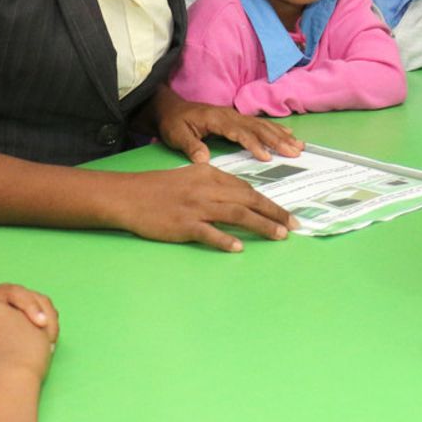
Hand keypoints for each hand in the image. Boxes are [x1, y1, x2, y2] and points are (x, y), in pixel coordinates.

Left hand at [0, 283, 57, 347]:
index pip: (14, 292)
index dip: (29, 306)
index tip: (39, 324)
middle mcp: (9, 296)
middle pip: (35, 297)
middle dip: (46, 316)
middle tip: (50, 340)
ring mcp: (22, 302)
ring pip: (44, 304)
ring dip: (51, 323)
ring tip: (50, 344)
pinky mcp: (31, 312)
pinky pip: (48, 314)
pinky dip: (51, 328)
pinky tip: (49, 344)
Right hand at [0, 302, 52, 390]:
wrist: (9, 378)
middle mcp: (0, 307)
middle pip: (0, 317)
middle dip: (2, 333)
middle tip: (5, 357)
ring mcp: (22, 314)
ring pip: (22, 319)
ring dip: (25, 332)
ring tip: (25, 353)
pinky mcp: (41, 323)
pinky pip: (44, 324)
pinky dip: (44, 334)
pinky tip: (45, 348)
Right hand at [118, 163, 296, 252]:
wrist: (128, 196)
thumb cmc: (159, 188)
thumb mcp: (190, 177)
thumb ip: (215, 185)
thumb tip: (240, 197)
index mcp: (210, 175)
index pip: (246, 189)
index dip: (268, 202)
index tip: (285, 214)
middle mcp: (207, 188)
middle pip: (248, 200)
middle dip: (274, 212)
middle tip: (294, 224)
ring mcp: (196, 207)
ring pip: (236, 214)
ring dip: (261, 225)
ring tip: (280, 235)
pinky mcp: (183, 224)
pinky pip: (209, 233)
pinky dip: (225, 240)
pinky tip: (239, 247)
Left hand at [152, 85, 303, 163]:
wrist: (170, 108)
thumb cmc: (174, 123)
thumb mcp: (176, 135)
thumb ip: (190, 146)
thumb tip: (204, 160)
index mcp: (217, 119)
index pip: (239, 132)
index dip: (254, 144)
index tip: (267, 157)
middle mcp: (230, 115)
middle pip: (257, 127)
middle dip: (277, 140)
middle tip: (295, 152)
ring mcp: (235, 116)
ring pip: (262, 125)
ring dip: (281, 135)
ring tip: (299, 146)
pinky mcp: (237, 119)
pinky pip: (260, 123)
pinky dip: (277, 129)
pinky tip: (289, 134)